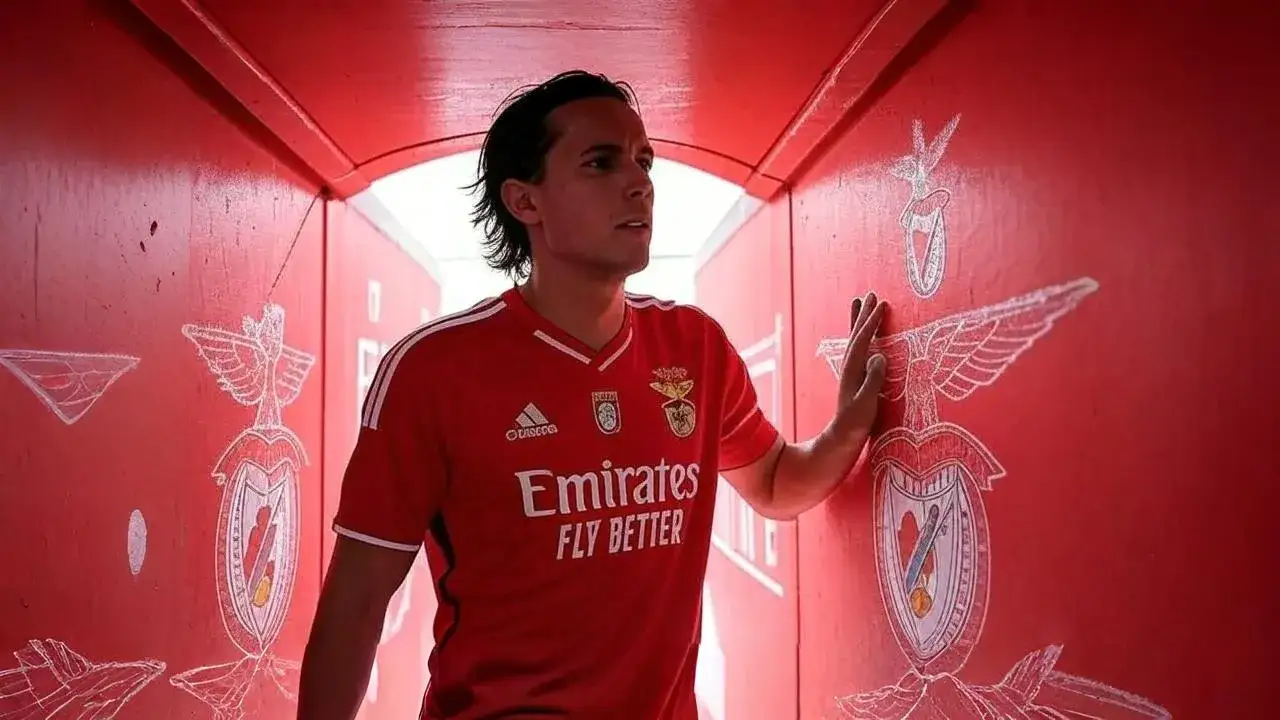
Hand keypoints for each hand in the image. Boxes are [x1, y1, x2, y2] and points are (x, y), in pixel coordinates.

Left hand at [834, 292, 888, 438]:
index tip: (881, 305)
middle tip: (870, 295)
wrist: (842, 438)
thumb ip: (873, 380)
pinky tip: (866, 335)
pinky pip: (860, 350)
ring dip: (860, 322)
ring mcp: (851, 372)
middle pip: (856, 335)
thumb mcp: (866, 403)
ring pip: (856, 341)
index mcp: (853, 371)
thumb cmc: (855, 424)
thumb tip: (880, 356)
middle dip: (864, 315)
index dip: (871, 323)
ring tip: (861, 304)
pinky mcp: (855, 379)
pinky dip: (863, 338)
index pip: (863, 341)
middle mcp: (850, 368)